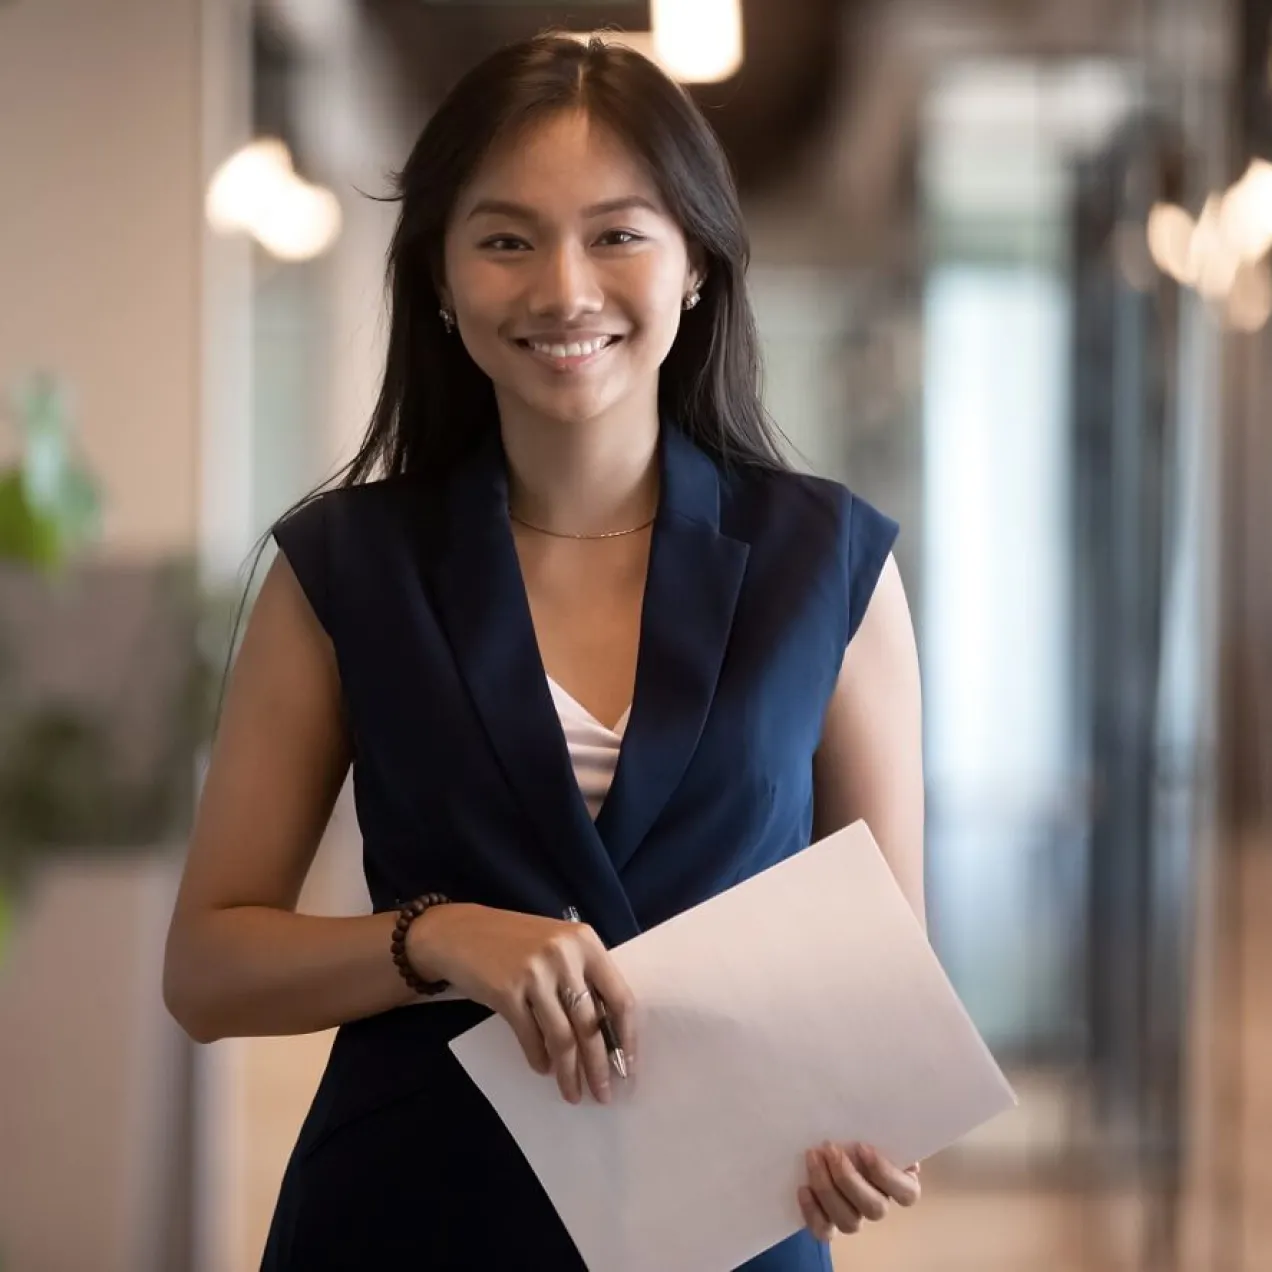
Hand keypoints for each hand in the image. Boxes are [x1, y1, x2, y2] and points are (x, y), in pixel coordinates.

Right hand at [408, 903, 634, 1104]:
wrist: (459, 932)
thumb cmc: (515, 940)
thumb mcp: (558, 946)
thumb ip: (583, 977)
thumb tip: (607, 1034)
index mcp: (586, 942)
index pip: (618, 997)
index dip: (626, 1037)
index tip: (627, 1067)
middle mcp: (564, 956)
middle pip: (591, 1024)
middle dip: (599, 1066)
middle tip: (603, 1095)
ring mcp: (535, 974)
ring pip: (562, 1037)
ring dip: (569, 1073)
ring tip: (573, 1094)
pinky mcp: (507, 992)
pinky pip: (531, 1037)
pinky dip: (539, 1059)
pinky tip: (543, 1070)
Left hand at [798, 1142, 920, 1241]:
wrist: (833, 1147)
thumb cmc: (860, 1136)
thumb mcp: (874, 1131)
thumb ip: (886, 1135)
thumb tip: (890, 1138)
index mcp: (900, 1186)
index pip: (906, 1193)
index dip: (885, 1173)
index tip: (861, 1146)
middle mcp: (879, 1206)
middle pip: (874, 1208)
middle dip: (848, 1178)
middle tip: (829, 1148)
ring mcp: (855, 1218)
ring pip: (849, 1222)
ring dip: (827, 1189)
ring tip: (813, 1157)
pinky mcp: (830, 1225)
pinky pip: (824, 1231)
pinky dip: (813, 1212)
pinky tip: (803, 1188)